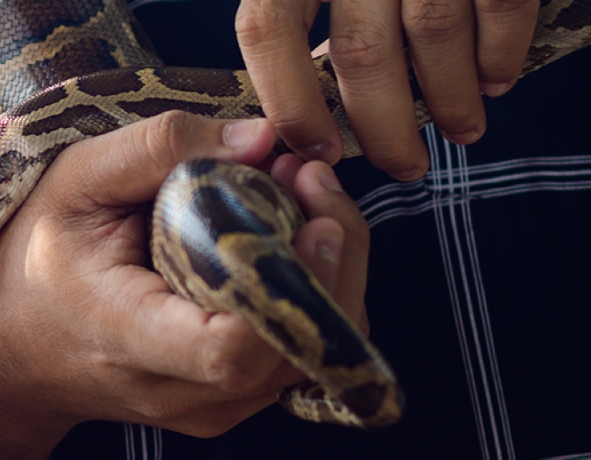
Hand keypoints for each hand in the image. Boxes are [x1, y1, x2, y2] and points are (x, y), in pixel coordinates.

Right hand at [0, 113, 369, 456]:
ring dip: (329, 272)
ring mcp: (208, 406)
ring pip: (313, 354)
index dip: (292, 283)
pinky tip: (290, 241)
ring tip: (302, 201)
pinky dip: (312, 295)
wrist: (14, 343)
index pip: (232, 350)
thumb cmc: (36, 256)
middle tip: (311, 181)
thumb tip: (261, 139)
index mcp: (128, 337)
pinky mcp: (226, 400)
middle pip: (296, 349)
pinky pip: (299, 354)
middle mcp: (177, 389)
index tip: (309, 214)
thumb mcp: (73, 180)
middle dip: (332, 259)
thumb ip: (160, 148)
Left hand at [235, 0, 539, 179]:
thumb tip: (310, 120)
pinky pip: (499, 7)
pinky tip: (493, 81)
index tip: (320, 151)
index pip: (267, 29)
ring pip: (433, 34)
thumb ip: (304, 32)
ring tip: (460, 130)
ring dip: (450, 100)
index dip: (291, 102)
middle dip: (385, 128)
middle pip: (362, 52)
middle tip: (405, 165)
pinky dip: (498, 56)